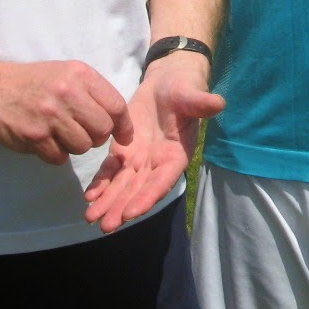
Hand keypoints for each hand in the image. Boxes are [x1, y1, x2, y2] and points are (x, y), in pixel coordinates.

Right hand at [0, 58, 133, 166]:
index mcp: (79, 74)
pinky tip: (44, 140)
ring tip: (60, 133)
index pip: (116, 105)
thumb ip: (91, 92)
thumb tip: (119, 122)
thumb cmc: (31, 82)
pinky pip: (59, 157)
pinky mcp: (33, 136)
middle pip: (102, 130)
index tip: (125, 136)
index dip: (124, 125)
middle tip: (83, 132)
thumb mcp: (65, 73)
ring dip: (75, 146)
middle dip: (97, 137)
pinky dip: (55, 154)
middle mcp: (67, 93)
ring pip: (82, 146)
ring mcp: (49, 115)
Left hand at [83, 52, 223, 231]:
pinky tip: (89, 197)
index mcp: (177, 155)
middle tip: (105, 226)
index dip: (147, 197)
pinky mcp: (124, 151)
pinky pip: (110, 171)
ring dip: (108, 203)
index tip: (130, 213)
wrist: (167, 82)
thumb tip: (219, 103)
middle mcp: (157, 164)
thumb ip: (202, 102)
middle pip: (139, 191)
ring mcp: (140, 160)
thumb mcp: (192, 94)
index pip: (162, 181)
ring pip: (122, 186)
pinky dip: (100, 184)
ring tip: (91, 218)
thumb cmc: (184, 88)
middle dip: (122, 208)